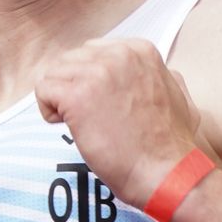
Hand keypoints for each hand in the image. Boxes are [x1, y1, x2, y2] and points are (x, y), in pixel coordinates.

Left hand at [34, 37, 207, 207]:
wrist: (165, 170)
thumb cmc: (171, 143)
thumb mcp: (179, 96)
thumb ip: (162, 77)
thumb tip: (158, 73)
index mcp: (140, 51)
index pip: (92, 51)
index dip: (90, 79)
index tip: (102, 103)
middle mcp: (118, 54)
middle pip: (71, 60)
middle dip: (72, 87)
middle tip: (89, 116)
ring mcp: (97, 73)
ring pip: (54, 74)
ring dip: (60, 100)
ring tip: (79, 123)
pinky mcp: (77, 95)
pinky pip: (43, 90)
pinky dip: (49, 111)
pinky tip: (68, 127)